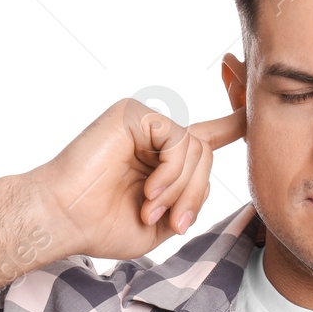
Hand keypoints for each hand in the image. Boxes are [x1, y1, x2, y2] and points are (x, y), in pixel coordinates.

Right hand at [27, 98, 245, 259]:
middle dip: (196, 195)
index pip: (216, 131)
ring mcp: (145, 121)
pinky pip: (179, 139)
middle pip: (208, 156)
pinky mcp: (133, 113)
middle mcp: (157, 136)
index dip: (238, 114)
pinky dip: (171, 172)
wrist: (62, 220)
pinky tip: (149, 192)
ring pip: (197, 150)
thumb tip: (212, 184)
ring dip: (181, 190)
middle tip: (173, 223)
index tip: (250, 85)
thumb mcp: (164, 223)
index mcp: (166, 158)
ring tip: (151, 210)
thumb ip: (192, 202)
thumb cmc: (102, 226)